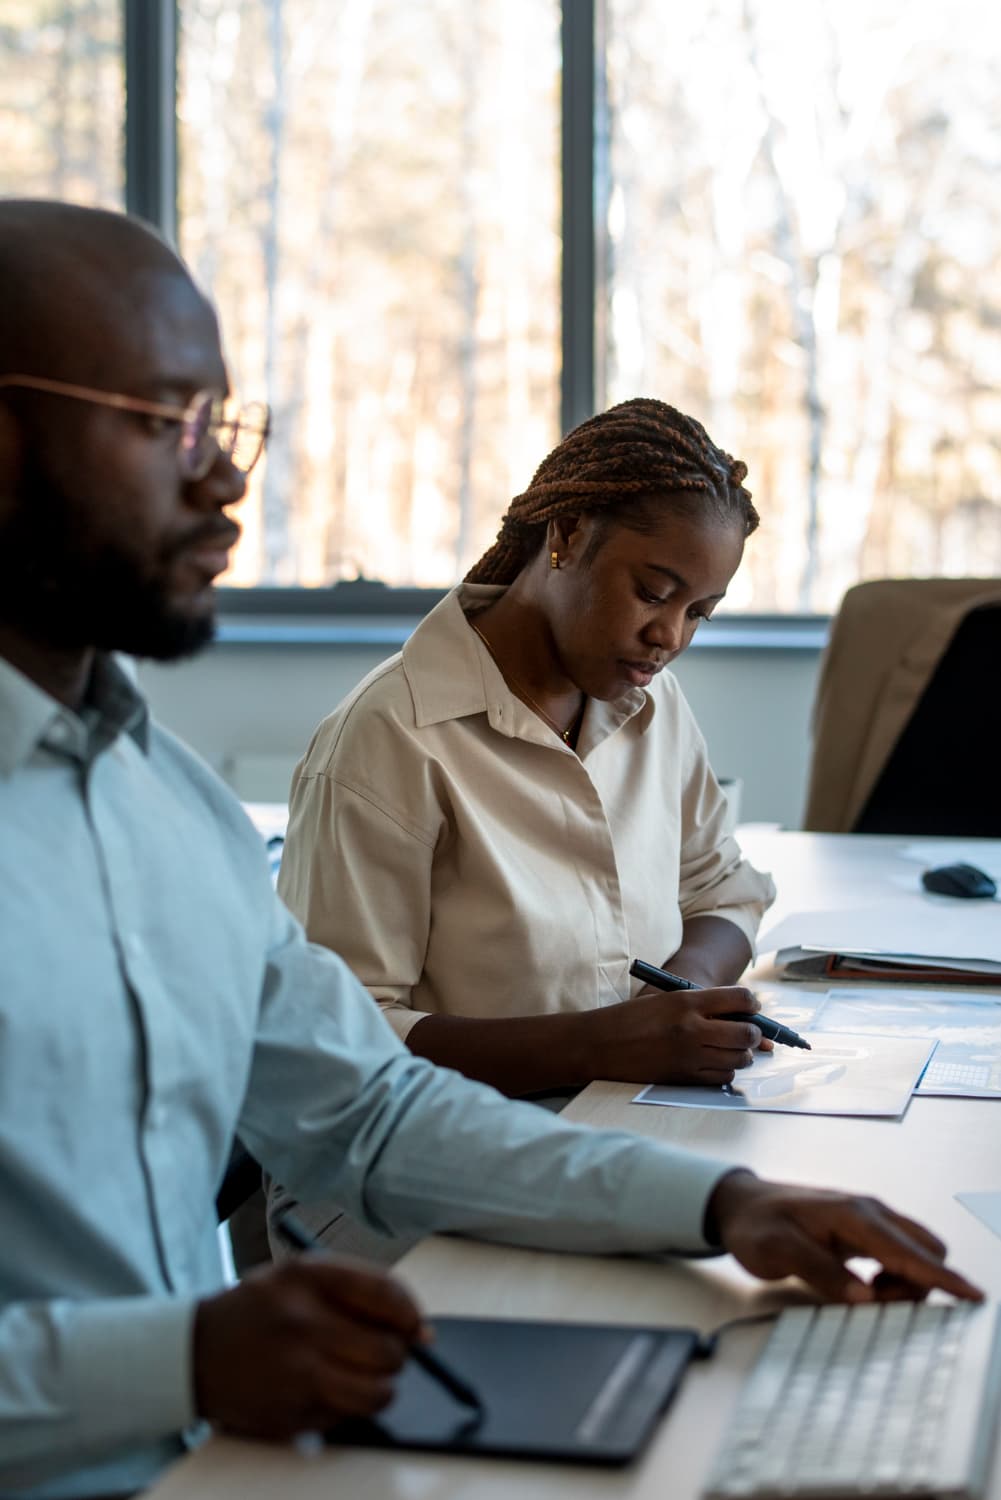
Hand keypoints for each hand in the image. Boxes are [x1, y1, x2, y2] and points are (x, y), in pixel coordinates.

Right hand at [194, 1254, 423, 1439]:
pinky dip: (347, 1407)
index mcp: (307, 1277)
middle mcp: (302, 1322)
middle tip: (382, 1353)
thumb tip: (421, 1331)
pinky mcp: (290, 1414)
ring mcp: (296, 1372)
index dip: (411, 1314)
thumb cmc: (259, 1311)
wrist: (193, 1353)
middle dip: (395, 1355)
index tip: (418, 1327)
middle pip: (387, 1350)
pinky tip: (322, 1389)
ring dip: (379, 1387)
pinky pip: (347, 1418)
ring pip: (377, 1393)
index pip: (386, 1294)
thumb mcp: (300, 1276)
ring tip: (360, 1376)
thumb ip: (359, 1290)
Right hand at [594, 985, 769, 1085]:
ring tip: (729, 1049)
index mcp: (686, 1001)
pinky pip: (722, 1077)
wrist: (598, 1045)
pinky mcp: (684, 1078)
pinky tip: (713, 1063)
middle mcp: (692, 1028)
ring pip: (739, 1059)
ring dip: (740, 1055)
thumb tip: (741, 1017)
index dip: (752, 1003)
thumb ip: (701, 1006)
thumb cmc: (630, 1019)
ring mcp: (690, 1056)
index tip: (752, 1007)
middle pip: (746, 1033)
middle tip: (747, 1032)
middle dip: (753, 1033)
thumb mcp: (665, 1001)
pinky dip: (724, 1071)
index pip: (740, 998)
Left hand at [706, 1170, 983, 1303]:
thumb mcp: (779, 1250)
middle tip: (872, 1300)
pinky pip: (898, 1254)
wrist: (738, 1204)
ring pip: (914, 1253)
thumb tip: (863, 1296)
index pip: (910, 1252)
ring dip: (903, 1282)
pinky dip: (893, 1275)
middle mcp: (868, 1213)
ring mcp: (867, 1219)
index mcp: (854, 1216)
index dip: (943, 1278)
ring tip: (860, 1291)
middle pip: (925, 1251)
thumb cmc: (756, 1224)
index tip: (973, 1296)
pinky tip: (862, 1283)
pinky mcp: (861, 1230)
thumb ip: (821, 1272)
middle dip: (917, 1285)